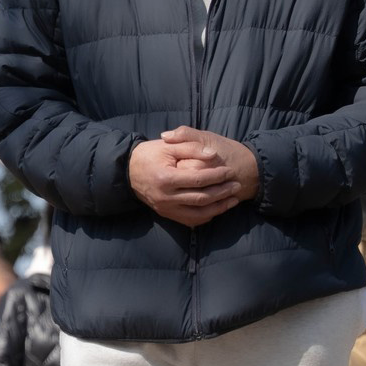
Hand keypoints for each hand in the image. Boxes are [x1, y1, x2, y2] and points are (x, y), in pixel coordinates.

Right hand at [129, 129, 256, 226]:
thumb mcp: (168, 145)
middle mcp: (166, 197)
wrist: (128, 171)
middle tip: (237, 185)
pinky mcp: (167, 214)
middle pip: (201, 198)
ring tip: (233, 199)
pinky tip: (217, 208)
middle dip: (222, 192)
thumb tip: (213, 154)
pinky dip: (206, 216)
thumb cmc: (149, 155)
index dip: (217, 175)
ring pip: (198, 213)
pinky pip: (190, 220)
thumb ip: (191, 147)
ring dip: (219, 207)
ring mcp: (166, 209)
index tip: (229, 171)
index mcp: (166, 178)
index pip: (198, 179)